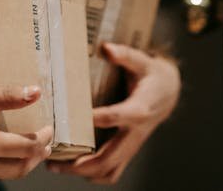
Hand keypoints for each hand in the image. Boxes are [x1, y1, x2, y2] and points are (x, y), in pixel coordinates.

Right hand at [0, 85, 52, 190]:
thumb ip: (4, 97)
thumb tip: (35, 92)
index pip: (26, 148)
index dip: (43, 139)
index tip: (49, 128)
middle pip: (20, 169)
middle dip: (36, 154)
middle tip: (42, 140)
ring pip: (1, 176)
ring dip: (13, 162)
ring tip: (16, 143)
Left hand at [47, 42, 180, 183]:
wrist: (168, 92)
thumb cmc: (152, 75)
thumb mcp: (142, 60)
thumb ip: (125, 55)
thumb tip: (106, 48)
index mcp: (140, 108)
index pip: (119, 116)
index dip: (100, 119)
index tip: (75, 120)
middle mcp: (136, 131)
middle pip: (110, 156)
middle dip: (81, 163)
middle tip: (54, 160)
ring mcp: (132, 144)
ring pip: (109, 169)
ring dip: (83, 172)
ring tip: (56, 166)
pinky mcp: (128, 149)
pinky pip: (112, 170)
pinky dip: (93, 174)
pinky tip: (73, 167)